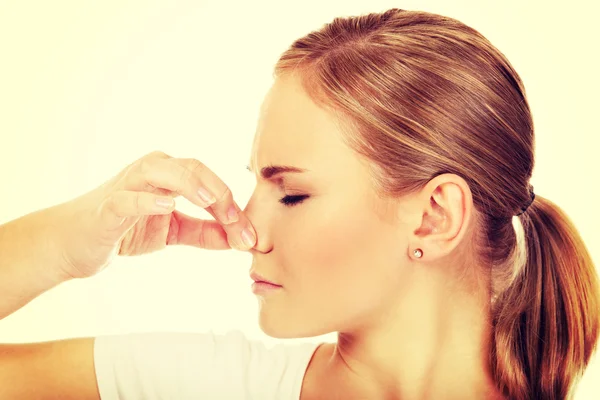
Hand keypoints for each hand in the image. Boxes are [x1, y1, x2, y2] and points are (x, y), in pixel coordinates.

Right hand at [51, 151, 256, 278]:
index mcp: (168, 176)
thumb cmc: (123, 230)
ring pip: (162, 170)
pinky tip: (168, 207)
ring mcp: (127, 185)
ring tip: (211, 202)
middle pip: (192, 168)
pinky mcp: (108, 206)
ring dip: (190, 185)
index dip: (232, 205)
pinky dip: (148, 200)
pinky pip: (128, 198)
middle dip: (219, 195)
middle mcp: (150, 172)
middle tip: (238, 222)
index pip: (208, 181)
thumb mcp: (172, 232)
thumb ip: (203, 232)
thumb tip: (237, 240)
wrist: (74, 245)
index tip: (248, 235)